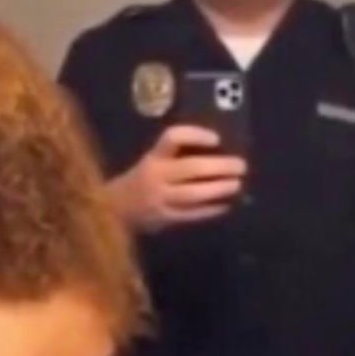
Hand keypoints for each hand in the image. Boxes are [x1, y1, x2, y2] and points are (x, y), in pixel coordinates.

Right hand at [108, 125, 246, 232]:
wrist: (113, 210)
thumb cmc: (140, 180)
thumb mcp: (152, 162)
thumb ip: (176, 157)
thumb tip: (219, 152)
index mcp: (153, 158)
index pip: (173, 138)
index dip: (196, 135)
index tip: (217, 138)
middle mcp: (156, 176)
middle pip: (191, 168)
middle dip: (219, 166)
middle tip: (241, 165)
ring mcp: (160, 199)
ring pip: (193, 194)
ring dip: (219, 189)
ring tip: (237, 184)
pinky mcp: (165, 219)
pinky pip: (193, 214)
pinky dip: (212, 209)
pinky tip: (226, 205)